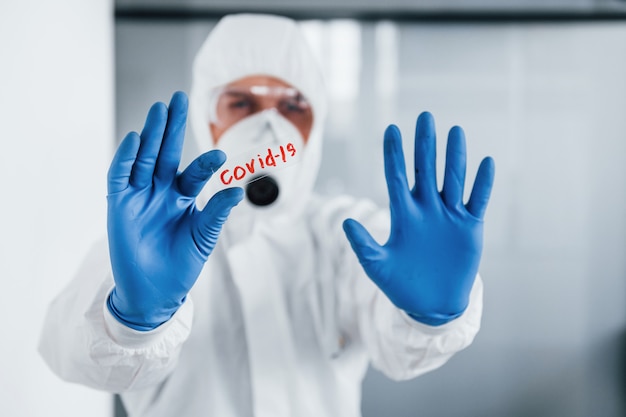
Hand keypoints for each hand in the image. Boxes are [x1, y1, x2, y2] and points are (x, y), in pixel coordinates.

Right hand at [106, 92, 242, 329]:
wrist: (155, 293)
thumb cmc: (181, 264)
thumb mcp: (203, 237)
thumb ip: (216, 213)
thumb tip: (238, 191)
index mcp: (183, 197)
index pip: (194, 172)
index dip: (205, 163)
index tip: (220, 155)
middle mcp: (161, 191)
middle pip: (166, 153)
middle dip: (171, 127)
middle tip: (178, 99)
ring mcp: (139, 196)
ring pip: (145, 158)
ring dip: (151, 135)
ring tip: (159, 110)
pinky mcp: (119, 205)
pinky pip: (120, 177)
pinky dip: (126, 159)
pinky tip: (136, 140)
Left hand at [343, 112, 494, 325]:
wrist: (432, 304)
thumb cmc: (402, 285)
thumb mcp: (377, 266)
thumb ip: (363, 245)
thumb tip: (346, 223)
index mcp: (404, 214)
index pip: (397, 177)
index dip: (394, 154)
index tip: (392, 129)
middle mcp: (427, 209)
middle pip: (426, 170)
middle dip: (425, 144)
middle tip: (425, 117)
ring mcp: (449, 216)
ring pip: (453, 179)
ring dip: (455, 157)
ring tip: (455, 131)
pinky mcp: (469, 227)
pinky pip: (478, 200)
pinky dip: (482, 184)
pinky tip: (485, 163)